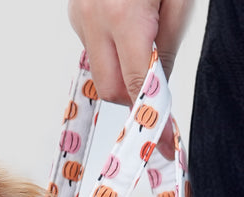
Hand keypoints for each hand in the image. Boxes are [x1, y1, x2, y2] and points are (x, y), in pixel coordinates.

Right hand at [68, 0, 193, 103]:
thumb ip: (168, 46)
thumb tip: (159, 87)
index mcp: (123, 14)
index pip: (136, 84)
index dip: (152, 114)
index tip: (165, 137)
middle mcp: (94, 18)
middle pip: (110, 89)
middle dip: (133, 96)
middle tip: (155, 88)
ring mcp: (80, 15)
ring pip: (99, 71)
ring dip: (121, 71)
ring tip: (142, 41)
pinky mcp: (75, 12)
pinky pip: (93, 49)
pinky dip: (111, 50)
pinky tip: (126, 25)